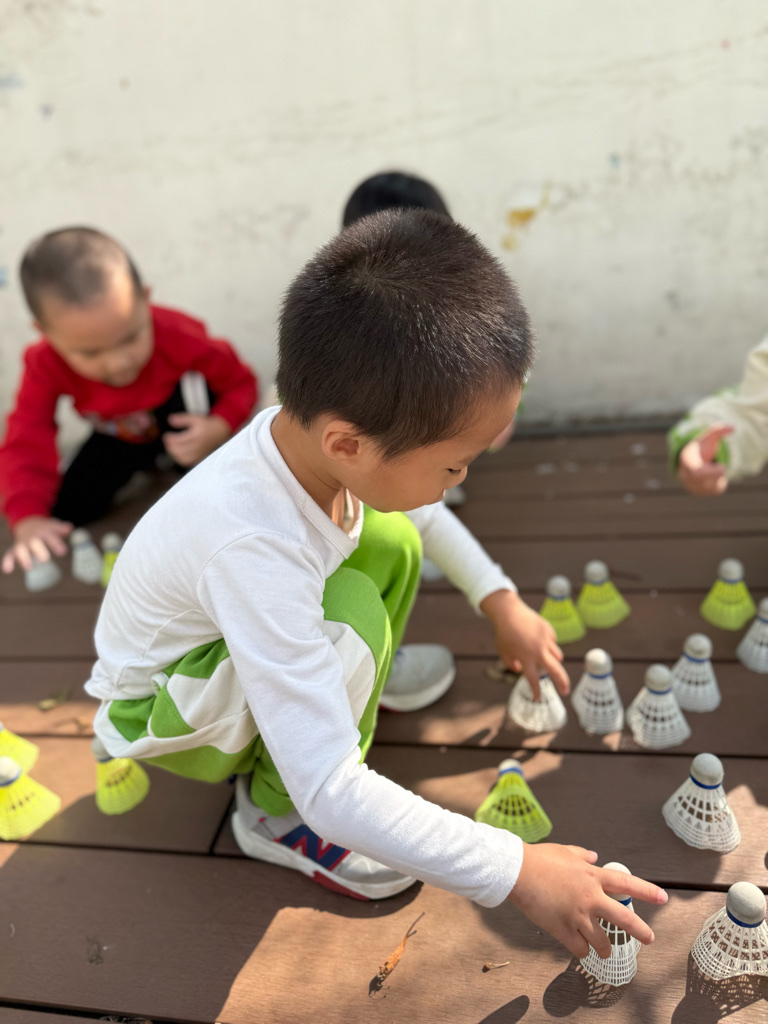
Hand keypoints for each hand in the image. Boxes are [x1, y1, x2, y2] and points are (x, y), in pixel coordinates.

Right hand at [2, 515, 72, 572]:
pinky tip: (8, 570)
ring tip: (29, 568)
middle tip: (45, 559)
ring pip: (21, 549)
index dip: (56, 544)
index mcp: (44, 532)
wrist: (28, 523)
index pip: (50, 537)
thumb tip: (69, 528)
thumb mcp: (54, 527)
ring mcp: (22, 544)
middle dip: (39, 550)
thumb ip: (61, 529)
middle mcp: (32, 538)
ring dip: (24, 558)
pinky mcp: (15, 550)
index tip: (62, 552)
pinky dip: (7, 562)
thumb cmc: (45, 529)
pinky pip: (9, 555)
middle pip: (34, 543)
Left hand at [162, 413, 231, 467]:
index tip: (166, 436)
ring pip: (183, 458)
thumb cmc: (206, 425)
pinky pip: (188, 462)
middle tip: (167, 442)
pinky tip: (177, 453)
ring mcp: (200, 453)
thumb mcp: (195, 418)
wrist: (220, 433)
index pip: (180, 440)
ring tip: (171, 447)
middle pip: (181, 450)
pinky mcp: (200, 458)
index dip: (171, 439)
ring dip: (174, 453)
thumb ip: (182, 419)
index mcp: (197, 435)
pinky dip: (180, 459)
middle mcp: (199, 446)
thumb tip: (170, 419)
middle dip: (171, 447)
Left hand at [480, 589, 568, 698]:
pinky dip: (549, 645)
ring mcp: (546, 640)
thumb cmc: (504, 634)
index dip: (536, 691)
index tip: (538, 699)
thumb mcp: (503, 652)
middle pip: (556, 671)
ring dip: (554, 662)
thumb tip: (520, 670)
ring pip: (558, 656)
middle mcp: (538, 651)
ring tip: (546, 660)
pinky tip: (538, 640)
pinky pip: (553, 642)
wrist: (508, 612)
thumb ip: (511, 664)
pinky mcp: (549, 631)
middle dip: (563, 683)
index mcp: (526, 658)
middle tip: (565, 691)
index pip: (534, 680)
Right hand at [508, 843, 667, 958]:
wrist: (517, 871)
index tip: (663, 898)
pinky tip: (579, 948)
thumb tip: (594, 856)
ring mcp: (577, 916)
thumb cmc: (539, 858)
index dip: (647, 891)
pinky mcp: (562, 930)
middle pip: (624, 918)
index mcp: (592, 876)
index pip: (626, 883)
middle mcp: (590, 897)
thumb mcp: (565, 851)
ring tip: (605, 951)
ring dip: (605, 948)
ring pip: (602, 942)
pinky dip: (581, 950)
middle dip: (640, 931)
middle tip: (649, 939)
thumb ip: (582, 855)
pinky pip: (580, 949)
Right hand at [677, 424, 732, 495]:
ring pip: (713, 487)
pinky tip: (713, 476)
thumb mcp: (708, 438)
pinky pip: (717, 489)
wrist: (688, 463)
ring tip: (712, 470)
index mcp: (686, 463)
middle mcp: (686, 478)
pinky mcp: (701, 493)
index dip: (712, 473)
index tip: (724, 468)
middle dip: (717, 476)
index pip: (697, 473)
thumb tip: (733, 427)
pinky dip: (720, 482)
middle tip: (722, 468)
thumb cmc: (700, 448)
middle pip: (706, 482)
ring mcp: (692, 487)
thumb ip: (718, 431)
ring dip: (719, 478)